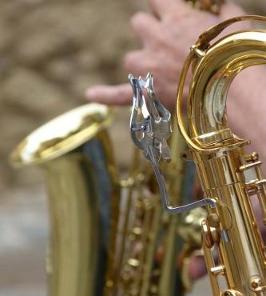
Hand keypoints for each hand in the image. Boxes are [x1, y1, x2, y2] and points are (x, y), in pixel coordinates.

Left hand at [86, 0, 243, 110]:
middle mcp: (156, 38)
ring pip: (130, 57)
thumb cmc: (236, 54)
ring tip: (160, 73)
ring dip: (141, 62)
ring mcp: (147, 67)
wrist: (231, 90)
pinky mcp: (146, 93)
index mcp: (175, 17)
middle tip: (166, 44)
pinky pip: (119, 93)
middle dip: (149, 31)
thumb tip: (213, 5)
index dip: (161, 5)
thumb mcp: (232, 20)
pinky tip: (91, 93)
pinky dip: (105, 94)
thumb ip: (217, 10)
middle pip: (138, 23)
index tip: (166, 10)